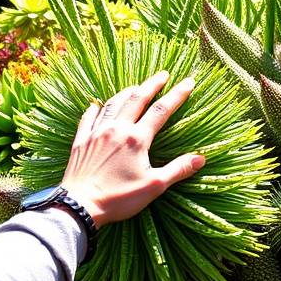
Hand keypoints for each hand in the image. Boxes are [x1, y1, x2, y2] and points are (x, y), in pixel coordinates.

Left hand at [61, 71, 205, 228]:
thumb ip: (177, 170)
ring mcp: (97, 133)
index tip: (189, 82)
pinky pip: (88, 117)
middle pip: (137, 98)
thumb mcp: (154, 186)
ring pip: (113, 104)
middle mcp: (117, 129)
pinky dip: (95, 108)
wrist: (79, 206)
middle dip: (152, 84)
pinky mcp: (81, 141)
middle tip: (163, 74)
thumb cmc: (119, 198)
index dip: (177, 95)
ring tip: (136, 87)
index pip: (161, 110)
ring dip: (127, 92)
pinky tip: (96, 104)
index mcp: (137, 139)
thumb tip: (201, 158)